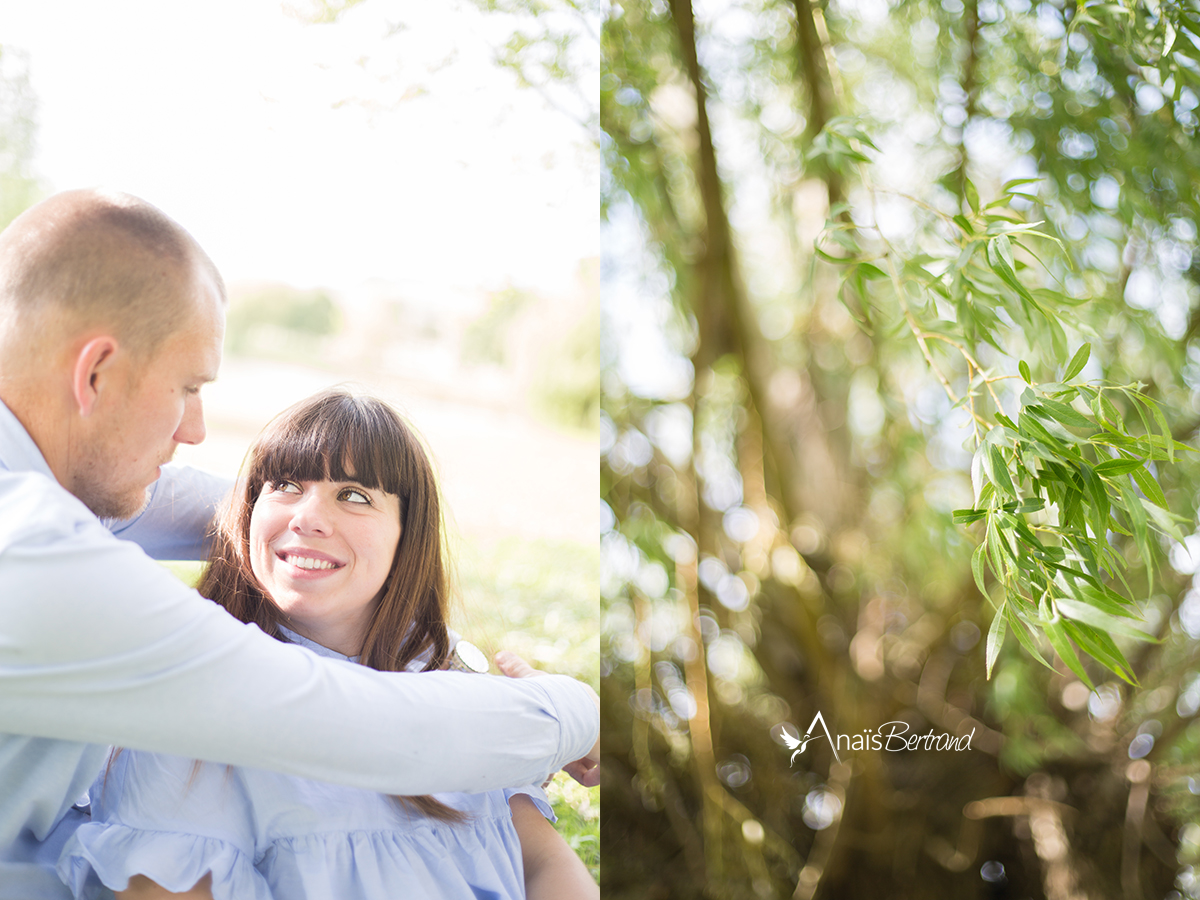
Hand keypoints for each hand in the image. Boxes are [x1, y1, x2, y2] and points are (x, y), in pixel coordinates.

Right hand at [495, 651, 599, 787]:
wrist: (572, 714)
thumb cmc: (550, 695)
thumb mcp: (532, 680)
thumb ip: (517, 669)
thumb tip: (499, 655)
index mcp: (581, 704)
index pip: (571, 724)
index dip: (558, 735)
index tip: (545, 741)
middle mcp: (593, 722)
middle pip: (579, 743)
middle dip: (565, 752)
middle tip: (551, 758)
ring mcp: (602, 741)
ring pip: (587, 759)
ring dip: (573, 765)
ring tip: (560, 765)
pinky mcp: (606, 758)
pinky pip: (597, 774)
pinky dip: (585, 777)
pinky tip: (572, 773)